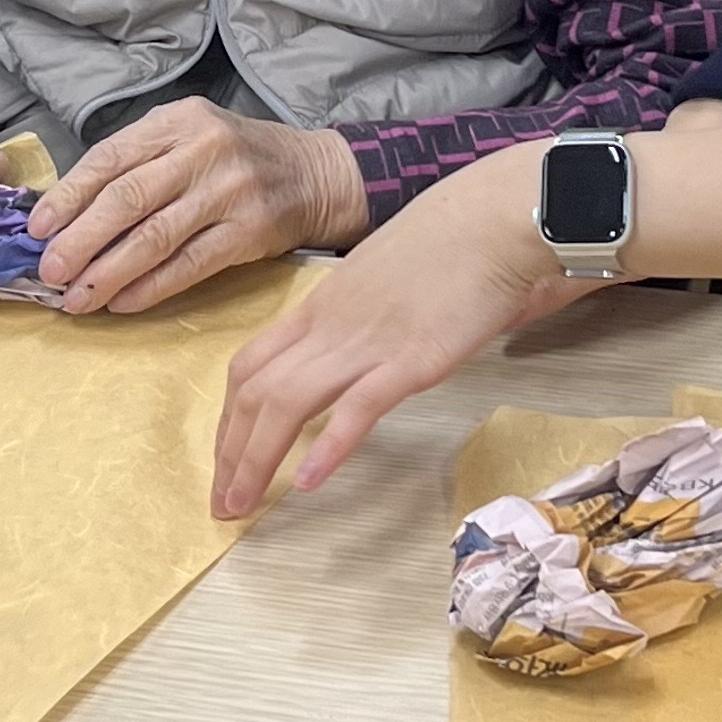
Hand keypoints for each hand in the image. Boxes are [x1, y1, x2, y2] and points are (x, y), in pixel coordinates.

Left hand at [30, 98, 370, 315]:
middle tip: (48, 270)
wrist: (314, 174)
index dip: (69, 195)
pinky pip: (189, 265)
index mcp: (177, 121)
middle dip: (81, 239)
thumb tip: (67, 213)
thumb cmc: (235, 158)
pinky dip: (151, 287)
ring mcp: (229, 192)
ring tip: (75, 297)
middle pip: (128, 198)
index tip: (37, 229)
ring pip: (155, 237)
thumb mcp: (188, 137)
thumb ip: (137, 164)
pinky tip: (120, 303)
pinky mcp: (249, 232)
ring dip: (108, 271)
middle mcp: (202, 151)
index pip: (111, 157)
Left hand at [209, 141, 578, 516]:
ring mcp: (369, 341)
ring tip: (242, 507)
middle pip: (254, 391)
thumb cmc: (456, 237)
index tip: (223, 458)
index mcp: (323, 303)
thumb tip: (372, 344)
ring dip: (257, 460)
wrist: (500, 215)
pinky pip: (358, 406)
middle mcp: (332, 323)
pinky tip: (309, 483)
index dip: (227, 418)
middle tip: (221, 503)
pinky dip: (329, 447)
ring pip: (287, 402)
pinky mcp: (414, 358)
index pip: (251, 364)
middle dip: (229, 453)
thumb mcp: (386, 274)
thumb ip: (367, 314)